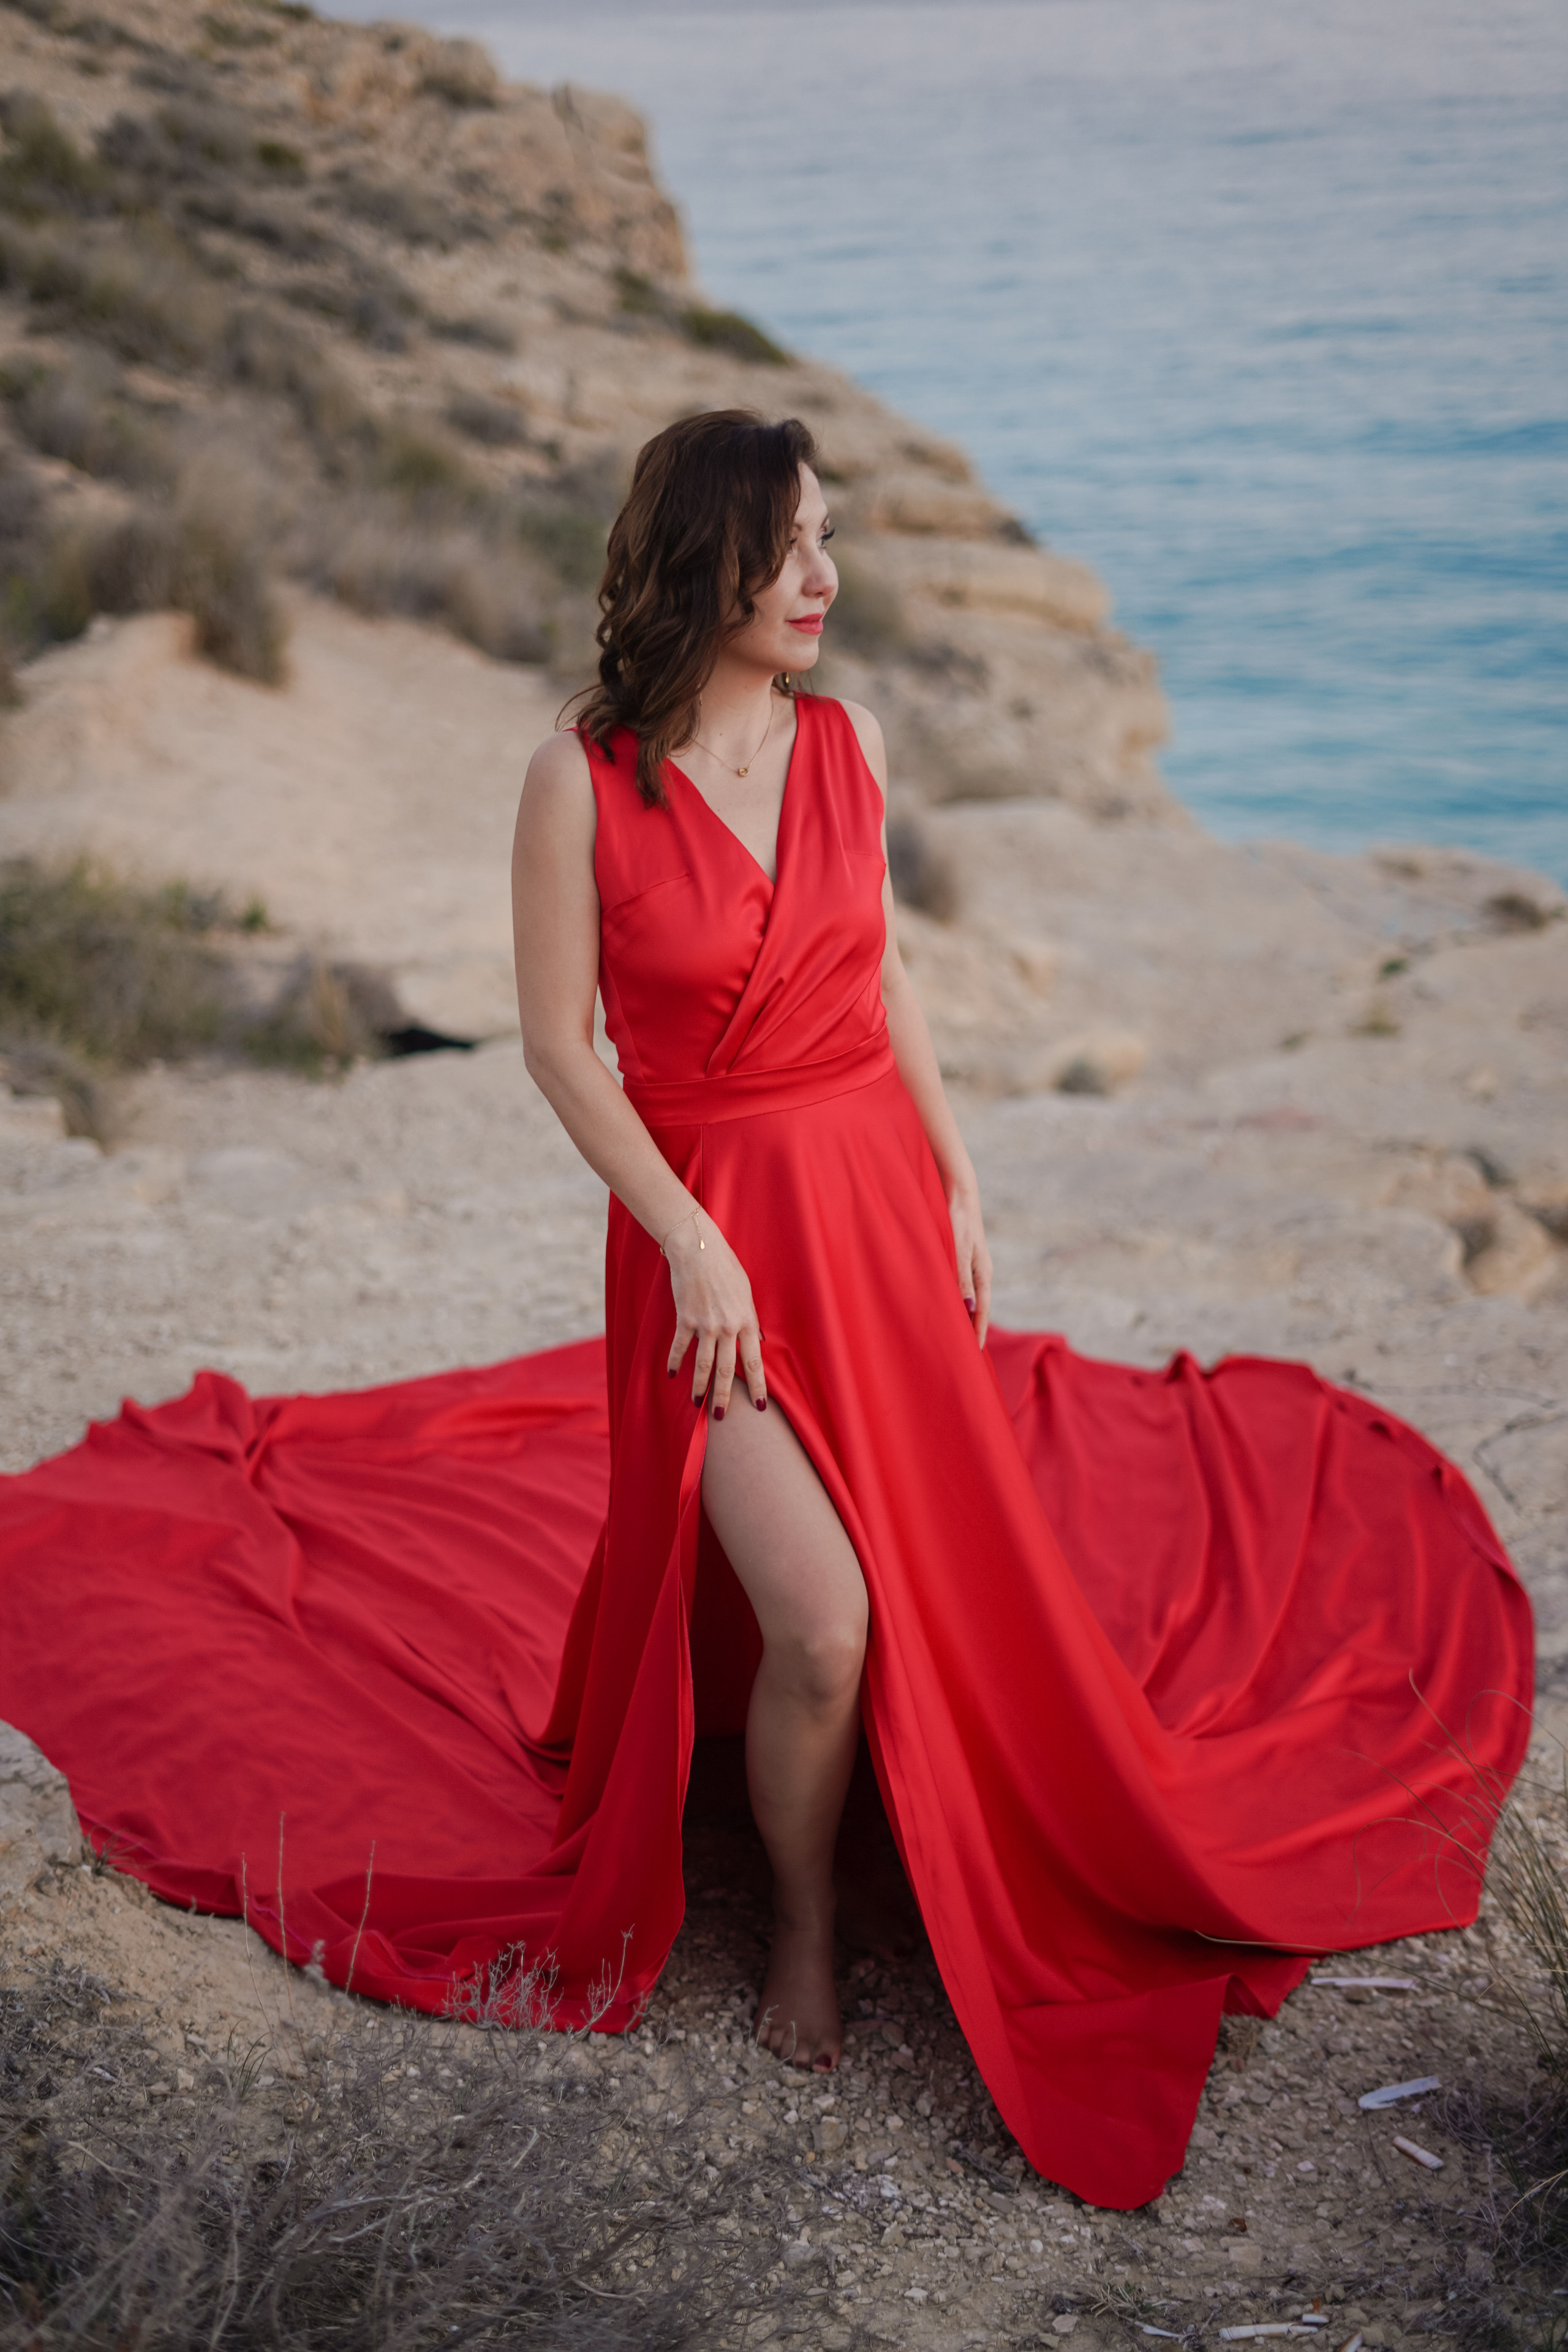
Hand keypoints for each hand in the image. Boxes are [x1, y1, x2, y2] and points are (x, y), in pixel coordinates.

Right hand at [664, 1210, 766, 1418]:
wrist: (698, 1249)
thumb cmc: (725, 1267)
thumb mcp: (746, 1292)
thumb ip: (750, 1319)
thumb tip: (755, 1341)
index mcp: (747, 1320)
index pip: (754, 1362)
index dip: (758, 1386)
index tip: (760, 1405)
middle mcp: (727, 1327)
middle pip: (728, 1370)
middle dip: (725, 1396)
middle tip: (722, 1416)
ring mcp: (705, 1324)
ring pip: (703, 1364)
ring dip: (699, 1387)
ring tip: (697, 1404)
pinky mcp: (685, 1319)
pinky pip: (681, 1348)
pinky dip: (676, 1362)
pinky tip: (672, 1375)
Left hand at [949, 1177, 992, 1347]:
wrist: (957, 1191)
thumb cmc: (956, 1218)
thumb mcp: (958, 1248)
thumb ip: (961, 1277)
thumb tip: (968, 1308)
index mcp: (983, 1274)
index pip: (982, 1312)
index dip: (977, 1333)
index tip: (973, 1354)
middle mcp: (979, 1273)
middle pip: (976, 1309)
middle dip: (971, 1330)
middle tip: (962, 1355)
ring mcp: (970, 1266)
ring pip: (966, 1299)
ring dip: (961, 1317)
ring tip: (952, 1338)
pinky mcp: (960, 1259)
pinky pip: (958, 1287)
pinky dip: (954, 1301)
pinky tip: (945, 1307)